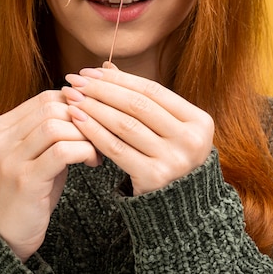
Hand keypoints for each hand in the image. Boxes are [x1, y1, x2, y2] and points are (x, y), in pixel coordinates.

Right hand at [0, 90, 101, 261]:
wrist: (7, 235)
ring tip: (96, 150)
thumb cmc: (30, 189)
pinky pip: (61, 151)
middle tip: (100, 135)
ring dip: (85, 135)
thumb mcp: (36, 152)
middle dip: (83, 119)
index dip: (76, 104)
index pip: (46, 97)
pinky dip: (83, 151)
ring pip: (56, 126)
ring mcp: (10, 159)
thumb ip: (53, 128)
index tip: (93, 121)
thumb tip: (87, 102)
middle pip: (52, 107)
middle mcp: (1, 138)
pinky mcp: (24, 180)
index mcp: (2, 126)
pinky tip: (92, 161)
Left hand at [63, 66, 213, 195]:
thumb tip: (105, 67)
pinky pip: (116, 148)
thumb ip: (141, 98)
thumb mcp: (165, 126)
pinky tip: (77, 119)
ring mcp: (174, 160)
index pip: (152, 90)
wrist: (178, 206)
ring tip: (72, 97)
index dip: (119, 78)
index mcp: (200, 121)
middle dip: (102, 89)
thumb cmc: (167, 156)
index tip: (91, 70)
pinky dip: (94, 130)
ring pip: (125, 125)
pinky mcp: (153, 178)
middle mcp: (191, 140)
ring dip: (94, 107)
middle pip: (137, 105)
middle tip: (75, 80)